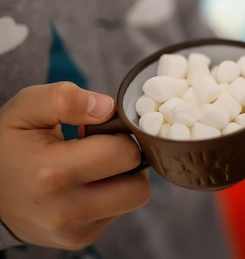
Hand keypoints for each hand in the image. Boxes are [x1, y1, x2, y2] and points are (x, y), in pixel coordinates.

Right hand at [0, 82, 150, 248]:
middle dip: (128, 160)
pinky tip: (86, 184)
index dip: (121, 134)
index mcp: (52, 174)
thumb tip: (107, 107)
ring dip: (124, 179)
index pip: (124, 154)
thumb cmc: (9, 145)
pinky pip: (119, 212)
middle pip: (138, 186)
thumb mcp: (26, 109)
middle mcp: (65, 210)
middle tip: (105, 147)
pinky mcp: (79, 240)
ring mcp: (73, 231)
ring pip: (134, 200)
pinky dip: (111, 195)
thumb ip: (65, 99)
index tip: (101, 129)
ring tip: (96, 165)